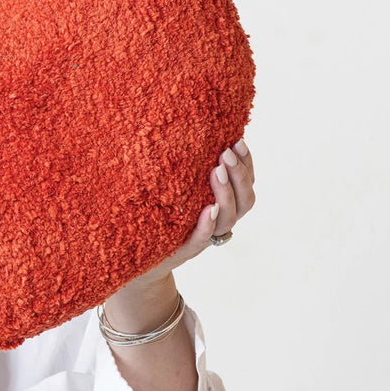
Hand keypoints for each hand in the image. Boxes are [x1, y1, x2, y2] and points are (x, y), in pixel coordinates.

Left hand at [125, 138, 255, 291]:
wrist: (142, 256)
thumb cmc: (163, 217)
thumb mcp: (180, 190)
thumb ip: (192, 172)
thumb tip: (195, 134)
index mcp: (224, 206)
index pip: (247, 185)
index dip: (247, 164)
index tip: (238, 140)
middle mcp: (220, 222)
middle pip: (244, 201)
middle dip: (239, 175)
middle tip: (225, 153)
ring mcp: (206, 237)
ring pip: (227, 218)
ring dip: (225, 193)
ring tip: (216, 171)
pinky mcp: (187, 250)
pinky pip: (202, 238)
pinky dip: (207, 224)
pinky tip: (208, 208)